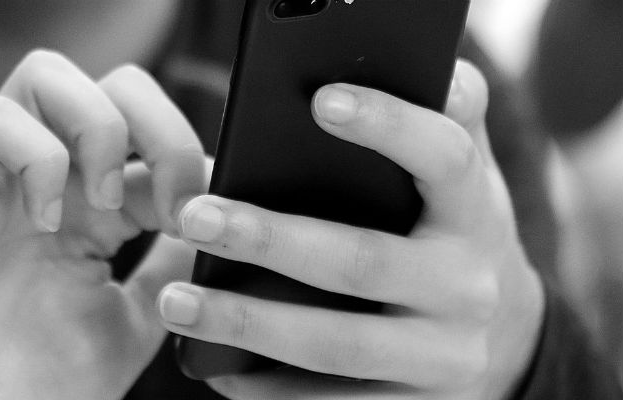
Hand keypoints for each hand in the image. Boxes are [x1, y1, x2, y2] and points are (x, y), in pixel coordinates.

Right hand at [0, 50, 206, 399]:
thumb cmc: (40, 387)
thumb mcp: (134, 320)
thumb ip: (170, 267)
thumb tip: (215, 219)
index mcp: (94, 210)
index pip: (151, 137)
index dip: (189, 162)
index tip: (209, 217)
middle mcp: (50, 183)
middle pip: (112, 85)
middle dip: (161, 127)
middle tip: (172, 201)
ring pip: (48, 76)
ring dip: (99, 129)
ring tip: (105, 202)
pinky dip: (38, 156)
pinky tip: (48, 220)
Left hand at [159, 61, 543, 398]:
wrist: (502, 332)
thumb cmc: (453, 231)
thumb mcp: (462, 176)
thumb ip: (444, 120)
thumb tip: (411, 68)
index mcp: (474, 211)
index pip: (444, 158)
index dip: (389, 127)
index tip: (320, 101)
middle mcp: (465, 286)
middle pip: (362, 263)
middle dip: (271, 241)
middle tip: (196, 219)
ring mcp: (442, 355)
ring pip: (336, 345)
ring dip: (249, 324)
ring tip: (178, 303)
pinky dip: (268, 391)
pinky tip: (213, 368)